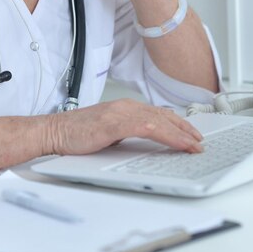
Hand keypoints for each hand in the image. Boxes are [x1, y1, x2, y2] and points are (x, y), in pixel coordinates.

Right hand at [46, 98, 202, 155]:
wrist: (53, 131)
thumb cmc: (76, 134)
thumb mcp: (107, 133)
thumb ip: (125, 134)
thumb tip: (144, 144)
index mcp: (124, 108)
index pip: (157, 113)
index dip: (177, 124)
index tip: (191, 134)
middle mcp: (125, 107)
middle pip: (163, 115)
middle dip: (185, 128)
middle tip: (199, 141)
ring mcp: (120, 113)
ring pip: (159, 120)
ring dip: (181, 133)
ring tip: (194, 144)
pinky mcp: (115, 123)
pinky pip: (148, 127)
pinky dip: (167, 134)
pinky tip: (178, 142)